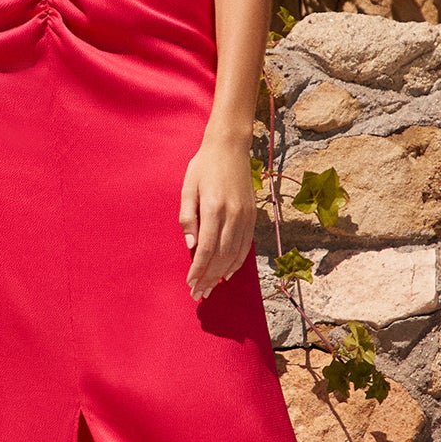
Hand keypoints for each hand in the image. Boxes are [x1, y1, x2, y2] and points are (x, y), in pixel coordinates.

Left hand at [179, 135, 256, 302]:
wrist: (230, 147)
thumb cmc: (203, 166)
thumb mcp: (187, 188)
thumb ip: (188, 217)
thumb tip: (191, 246)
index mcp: (214, 208)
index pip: (206, 249)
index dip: (198, 270)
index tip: (191, 284)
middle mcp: (233, 214)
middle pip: (221, 256)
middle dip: (209, 278)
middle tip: (198, 294)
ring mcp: (246, 216)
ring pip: (235, 254)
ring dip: (222, 274)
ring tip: (211, 288)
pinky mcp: (253, 215)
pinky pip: (246, 245)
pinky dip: (237, 262)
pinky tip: (228, 273)